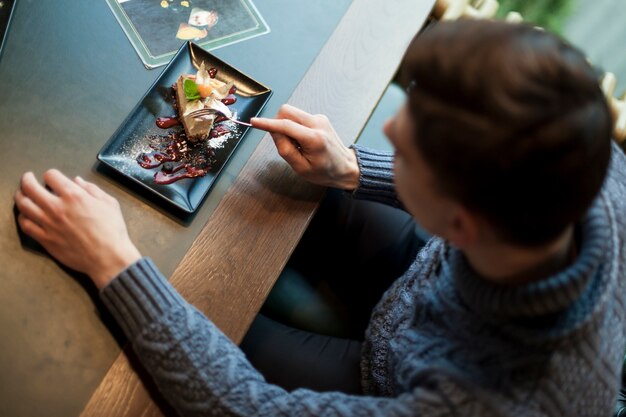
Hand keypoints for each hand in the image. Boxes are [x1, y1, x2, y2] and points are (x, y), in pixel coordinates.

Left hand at [14, 169, 141, 288]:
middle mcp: (57, 207)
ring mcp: (49, 224)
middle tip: (28, 178)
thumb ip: (92, 189)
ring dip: (21, 196)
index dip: (51, 175)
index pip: (51, 176)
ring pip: (24, 205)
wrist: (108, 257)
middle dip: (27, 179)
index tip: (52, 178)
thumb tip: (77, 180)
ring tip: (23, 194)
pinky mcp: (45, 239)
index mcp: (74, 196)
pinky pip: (26, 225)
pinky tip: (26, 215)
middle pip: (30, 187)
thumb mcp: (109, 203)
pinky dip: (22, 217)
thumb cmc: (112, 230)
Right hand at [251, 104, 359, 189]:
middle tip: (285, 143)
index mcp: (314, 138)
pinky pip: (298, 118)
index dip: (267, 123)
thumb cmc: (325, 172)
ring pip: (291, 113)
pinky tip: (303, 142)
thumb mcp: (301, 168)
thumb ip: (285, 149)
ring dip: (287, 127)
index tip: (254, 122)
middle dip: (278, 124)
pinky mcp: (319, 118)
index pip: (285, 125)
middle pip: (286, 111)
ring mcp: (319, 118)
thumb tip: (273, 132)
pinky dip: (295, 128)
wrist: (346, 167)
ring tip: (297, 145)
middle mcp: (317, 123)